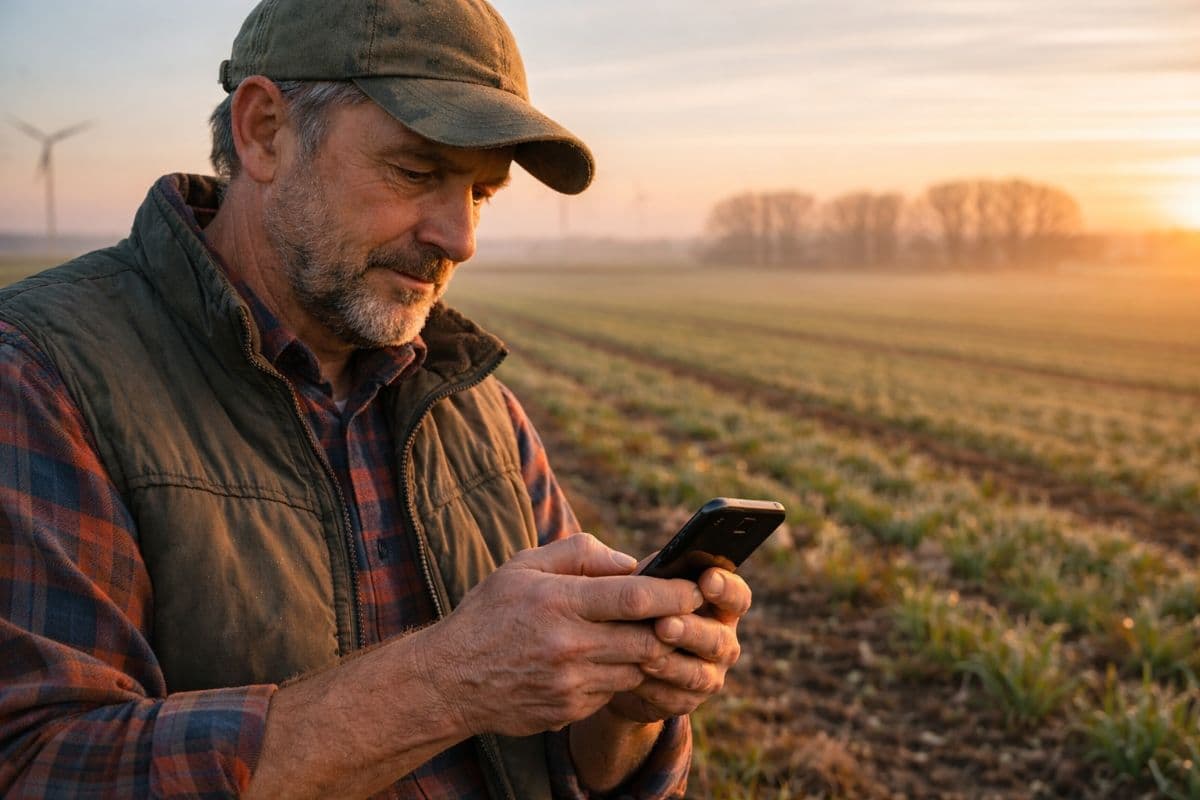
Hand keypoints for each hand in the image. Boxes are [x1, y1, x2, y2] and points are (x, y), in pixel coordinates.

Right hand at [421, 533, 703, 737]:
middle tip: (686, 615)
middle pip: (648, 639)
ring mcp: (570, 684)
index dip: (676, 593)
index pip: (636, 596)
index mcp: (559, 601)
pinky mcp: (569, 711)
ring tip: (644, 634)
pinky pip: (613, 691)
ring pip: (637, 668)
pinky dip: (619, 674)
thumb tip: (632, 563)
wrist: (450, 680)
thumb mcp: (524, 566)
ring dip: (647, 652)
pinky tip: (605, 660)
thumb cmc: (489, 613)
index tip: (697, 587)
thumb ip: (580, 554)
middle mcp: (568, 645)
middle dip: (674, 627)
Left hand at [605, 567, 749, 722]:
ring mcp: (709, 674)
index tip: (706, 579)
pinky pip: (674, 698)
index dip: (726, 589)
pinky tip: (636, 678)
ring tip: (645, 657)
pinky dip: (654, 688)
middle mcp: (722, 640)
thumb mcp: (646, 586)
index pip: (737, 596)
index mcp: (719, 605)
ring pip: (697, 673)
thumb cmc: (641, 608)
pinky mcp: (686, 701)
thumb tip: (636, 564)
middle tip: (663, 624)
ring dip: (671, 665)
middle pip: (717, 638)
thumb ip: (651, 574)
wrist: (622, 656)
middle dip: (690, 631)